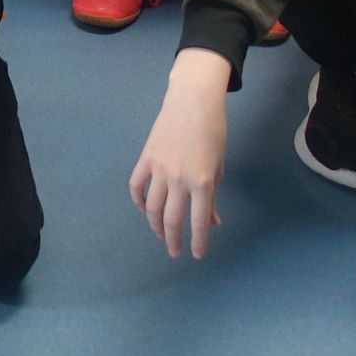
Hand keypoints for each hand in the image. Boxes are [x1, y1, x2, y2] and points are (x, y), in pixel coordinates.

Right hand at [128, 47, 231, 258]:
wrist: (192, 101)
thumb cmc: (213, 131)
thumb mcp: (218, 165)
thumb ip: (212, 194)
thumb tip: (212, 220)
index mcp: (202, 181)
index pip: (199, 221)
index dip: (198, 242)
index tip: (197, 255)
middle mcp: (179, 179)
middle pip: (171, 219)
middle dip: (173, 240)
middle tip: (175, 252)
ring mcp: (159, 169)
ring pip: (152, 207)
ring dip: (155, 226)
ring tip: (160, 235)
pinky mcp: (146, 158)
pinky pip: (136, 185)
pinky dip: (138, 200)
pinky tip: (144, 208)